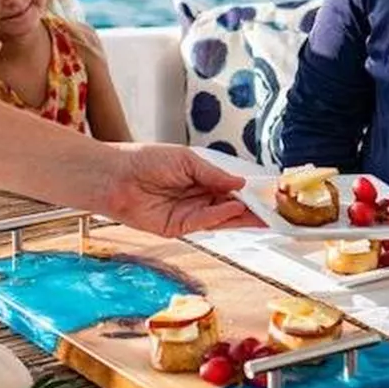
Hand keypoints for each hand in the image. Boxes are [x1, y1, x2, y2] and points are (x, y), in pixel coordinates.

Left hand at [100, 145, 261, 236]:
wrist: (115, 176)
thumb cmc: (145, 160)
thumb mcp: (185, 160)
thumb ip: (213, 174)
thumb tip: (239, 184)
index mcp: (199, 179)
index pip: (229, 189)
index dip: (248, 193)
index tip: (268, 195)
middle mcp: (195, 198)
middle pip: (229, 207)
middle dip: (251, 210)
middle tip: (273, 212)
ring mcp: (187, 214)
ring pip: (220, 219)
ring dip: (240, 217)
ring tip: (261, 215)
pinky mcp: (177, 227)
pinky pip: (202, 223)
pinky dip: (218, 218)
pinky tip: (231, 210)